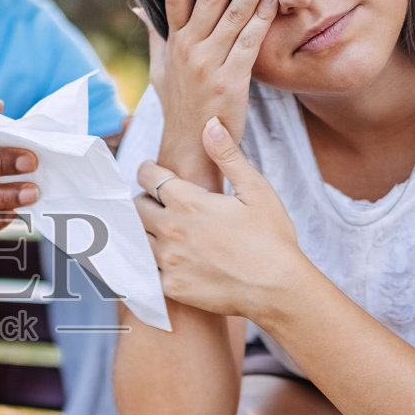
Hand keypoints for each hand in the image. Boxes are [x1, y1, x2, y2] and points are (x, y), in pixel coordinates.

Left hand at [136, 116, 307, 321]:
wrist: (278, 289)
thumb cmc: (272, 238)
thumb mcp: (256, 190)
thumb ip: (228, 156)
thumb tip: (210, 124)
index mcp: (188, 201)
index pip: (148, 176)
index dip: (148, 171)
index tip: (152, 173)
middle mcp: (171, 229)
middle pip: (136, 208)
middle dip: (144, 201)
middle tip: (157, 203)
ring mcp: (168, 260)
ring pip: (137, 239)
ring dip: (145, 232)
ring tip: (162, 231)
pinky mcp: (171, 286)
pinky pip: (146, 271)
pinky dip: (150, 263)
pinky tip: (165, 260)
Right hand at [154, 0, 277, 182]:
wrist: (191, 149)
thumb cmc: (179, 108)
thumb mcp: (160, 71)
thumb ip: (155, 36)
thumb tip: (138, 8)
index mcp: (173, 43)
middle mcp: (189, 50)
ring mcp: (209, 64)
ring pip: (234, 14)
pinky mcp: (232, 81)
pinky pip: (250, 42)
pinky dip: (263, 18)